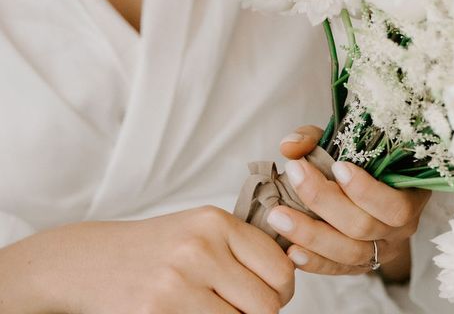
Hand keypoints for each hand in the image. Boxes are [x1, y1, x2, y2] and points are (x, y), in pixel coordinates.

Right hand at [0, 207, 293, 313]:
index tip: (273, 294)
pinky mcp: (157, 313)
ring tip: (215, 309)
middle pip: (266, 304)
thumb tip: (289, 275)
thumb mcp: (200, 230)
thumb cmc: (156, 248)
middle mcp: (199, 248)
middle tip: (243, 309)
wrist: (91, 261)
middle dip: (261, 313)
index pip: (280, 268)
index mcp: (215, 222)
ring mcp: (177, 283)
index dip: (283, 290)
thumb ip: (243, 247)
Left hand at [273, 126, 429, 280]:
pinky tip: (290, 250)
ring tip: (278, 215)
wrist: (363, 187)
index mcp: (409, 197)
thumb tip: (290, 147)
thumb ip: (315, 139)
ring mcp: (380, 252)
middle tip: (294, 174)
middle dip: (324, 200)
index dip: (365, 190)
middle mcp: (399, 230)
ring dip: (311, 234)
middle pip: (363, 226)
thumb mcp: (341, 143)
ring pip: (349, 253)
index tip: (336, 166)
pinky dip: (314, 262)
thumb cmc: (357, 162)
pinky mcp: (360, 267)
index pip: (393, 204)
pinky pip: (338, 270)